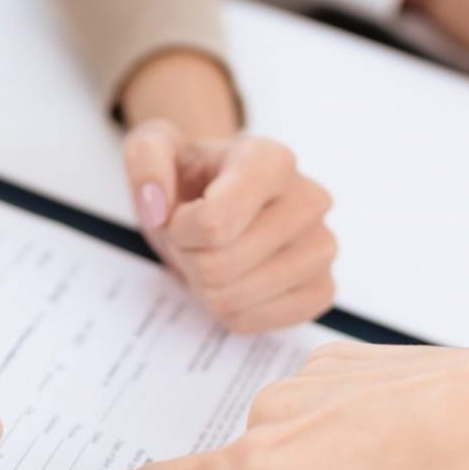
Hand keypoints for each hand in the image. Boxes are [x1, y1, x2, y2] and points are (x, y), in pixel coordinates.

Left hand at [123, 119, 336, 332]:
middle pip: (219, 266)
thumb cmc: (191, 179)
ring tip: (214, 256)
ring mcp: (323, 248)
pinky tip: (236, 279)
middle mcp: (310, 201)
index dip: (181, 230)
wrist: (219, 205)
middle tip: (195, 240)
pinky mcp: (321, 289)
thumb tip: (156, 205)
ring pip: (233, 299)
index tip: (180, 216)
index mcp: (272, 160)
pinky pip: (254, 322)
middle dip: (189, 259)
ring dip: (206, 286)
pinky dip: (229, 310)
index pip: (215, 223)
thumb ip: (145, 158)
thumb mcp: (153, 147)